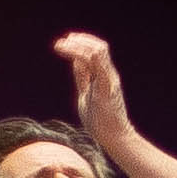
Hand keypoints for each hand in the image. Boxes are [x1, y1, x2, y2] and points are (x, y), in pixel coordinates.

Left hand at [54, 32, 134, 152]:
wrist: (114, 137)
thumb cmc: (100, 120)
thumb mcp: (87, 93)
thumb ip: (83, 77)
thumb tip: (76, 61)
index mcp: (106, 76)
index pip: (98, 51)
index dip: (84, 42)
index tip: (67, 41)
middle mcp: (109, 74)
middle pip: (99, 47)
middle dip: (81, 40)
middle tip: (63, 41)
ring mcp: (109, 80)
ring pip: (98, 51)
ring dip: (78, 45)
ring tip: (61, 45)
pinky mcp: (105, 87)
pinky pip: (95, 64)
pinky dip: (79, 54)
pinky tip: (66, 52)